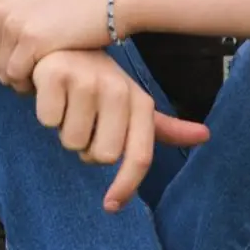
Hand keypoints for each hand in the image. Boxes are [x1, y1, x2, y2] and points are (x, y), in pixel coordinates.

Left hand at [0, 0, 110, 88]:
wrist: (110, 0)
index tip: (23, 64)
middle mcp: (0, 8)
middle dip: (8, 75)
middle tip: (34, 75)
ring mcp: (14, 23)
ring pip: (0, 72)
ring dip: (19, 82)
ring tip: (41, 76)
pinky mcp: (31, 39)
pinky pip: (16, 75)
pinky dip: (29, 84)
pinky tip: (46, 77)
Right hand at [31, 51, 209, 211]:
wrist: (63, 43)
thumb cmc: (99, 81)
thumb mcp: (132, 102)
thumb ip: (164, 126)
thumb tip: (205, 136)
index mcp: (139, 101)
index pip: (139, 156)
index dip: (126, 186)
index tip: (111, 206)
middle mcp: (117, 89)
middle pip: (100, 156)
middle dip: (86, 148)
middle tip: (83, 123)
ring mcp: (86, 80)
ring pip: (70, 141)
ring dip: (64, 130)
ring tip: (67, 106)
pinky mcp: (55, 74)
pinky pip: (47, 120)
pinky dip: (45, 112)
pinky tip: (50, 94)